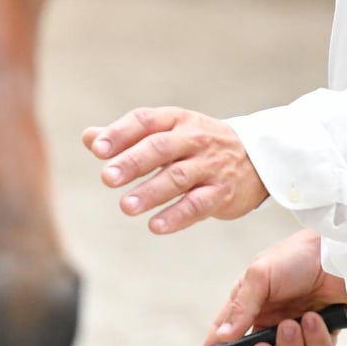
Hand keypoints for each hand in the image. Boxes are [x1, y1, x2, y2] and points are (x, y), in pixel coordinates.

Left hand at [82, 106, 269, 230]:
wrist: (257, 159)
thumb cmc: (198, 145)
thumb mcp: (168, 132)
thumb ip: (128, 136)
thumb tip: (89, 137)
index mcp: (176, 119)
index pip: (145, 121)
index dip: (120, 134)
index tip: (97, 149)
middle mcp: (193, 139)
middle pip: (160, 147)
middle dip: (132, 162)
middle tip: (107, 178)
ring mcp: (210, 166)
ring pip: (178, 177)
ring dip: (150, 192)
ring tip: (125, 206)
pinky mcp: (222, 192)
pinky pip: (199, 204)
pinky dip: (177, 216)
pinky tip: (155, 225)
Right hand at [199, 228, 346, 345]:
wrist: (338, 254)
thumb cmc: (296, 255)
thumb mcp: (259, 274)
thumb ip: (241, 307)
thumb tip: (222, 337)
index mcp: (250, 303)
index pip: (227, 333)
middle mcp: (271, 318)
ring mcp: (297, 327)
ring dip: (291, 343)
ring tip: (296, 322)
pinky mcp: (323, 332)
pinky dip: (315, 338)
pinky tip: (316, 318)